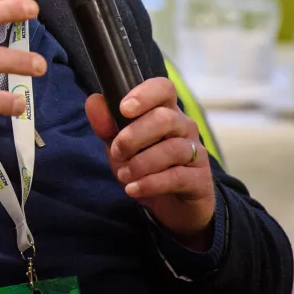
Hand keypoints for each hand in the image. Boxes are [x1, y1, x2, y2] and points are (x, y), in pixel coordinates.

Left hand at [86, 78, 215, 247]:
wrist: (170, 205)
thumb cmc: (145, 167)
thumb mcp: (119, 146)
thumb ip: (107, 125)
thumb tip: (94, 100)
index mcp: (165, 111)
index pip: (163, 88)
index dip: (144, 95)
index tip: (124, 109)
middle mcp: (184, 127)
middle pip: (165, 118)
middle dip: (134, 135)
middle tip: (117, 152)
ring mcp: (195, 152)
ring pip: (173, 148)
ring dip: (141, 163)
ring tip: (123, 175)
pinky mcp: (200, 179)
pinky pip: (177, 176)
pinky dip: (151, 183)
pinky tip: (133, 189)